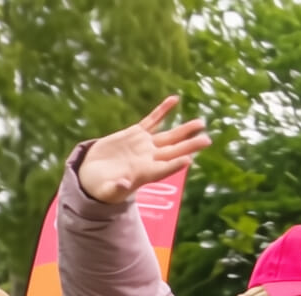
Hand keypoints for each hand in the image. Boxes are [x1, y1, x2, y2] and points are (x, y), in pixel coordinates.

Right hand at [77, 96, 209, 204]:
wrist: (94, 174)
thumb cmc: (101, 187)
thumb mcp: (106, 190)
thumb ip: (115, 188)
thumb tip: (123, 185)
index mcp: (144, 174)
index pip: (163, 169)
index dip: (174, 164)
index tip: (188, 160)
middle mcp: (149, 159)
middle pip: (173, 151)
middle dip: (190, 145)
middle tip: (207, 140)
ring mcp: (145, 145)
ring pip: (168, 136)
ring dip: (184, 130)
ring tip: (201, 122)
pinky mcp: (136, 134)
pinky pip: (152, 120)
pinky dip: (162, 110)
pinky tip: (174, 100)